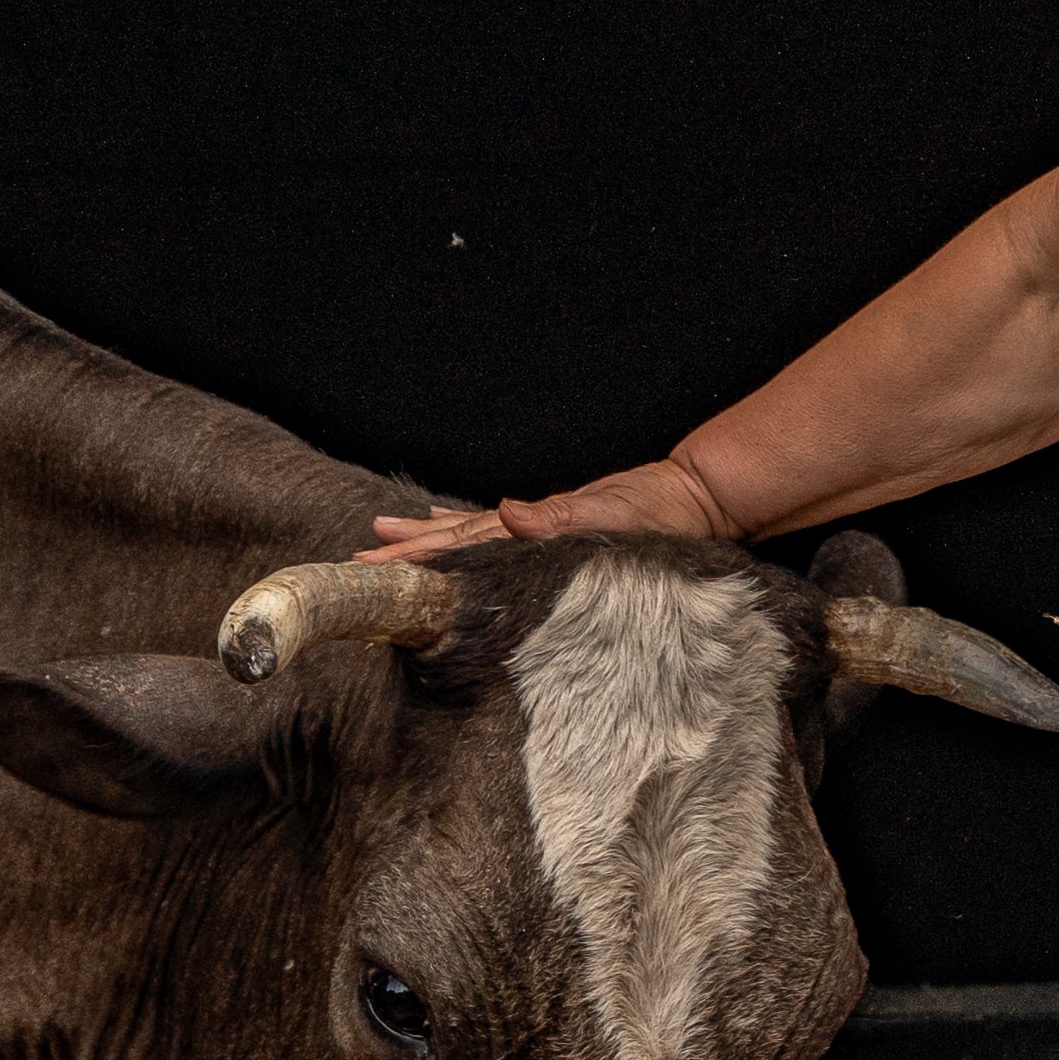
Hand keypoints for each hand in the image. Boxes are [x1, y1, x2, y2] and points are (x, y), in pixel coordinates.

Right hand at [361, 458, 741, 562]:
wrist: (704, 496)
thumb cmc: (665, 514)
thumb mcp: (615, 518)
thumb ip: (559, 516)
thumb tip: (504, 510)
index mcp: (536, 526)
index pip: (464, 543)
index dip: (417, 556)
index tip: (370, 564)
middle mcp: (532, 523)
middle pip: (457, 538)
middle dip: (406, 552)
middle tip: (353, 561)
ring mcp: (544, 525)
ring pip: (471, 534)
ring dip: (428, 539)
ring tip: (381, 538)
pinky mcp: (562, 532)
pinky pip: (501, 535)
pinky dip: (470, 531)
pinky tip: (453, 528)